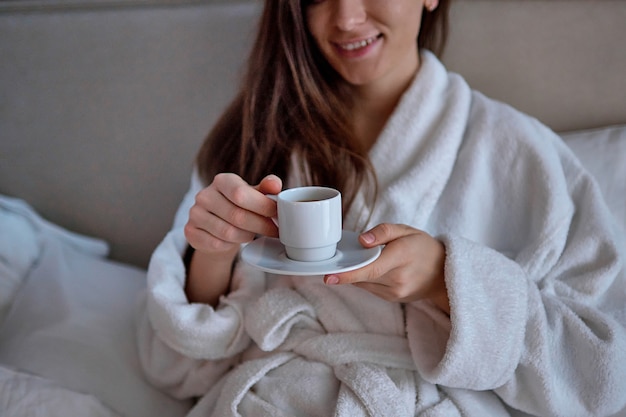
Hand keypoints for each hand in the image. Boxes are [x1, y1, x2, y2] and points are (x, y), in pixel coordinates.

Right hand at [184, 173, 281, 257]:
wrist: (217, 226)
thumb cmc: (239, 207)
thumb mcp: (254, 195)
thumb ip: (266, 189)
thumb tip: (275, 184)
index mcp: (222, 181)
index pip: (241, 193)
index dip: (262, 206)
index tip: (277, 215)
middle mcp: (204, 195)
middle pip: (237, 216)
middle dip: (260, 225)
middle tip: (274, 231)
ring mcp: (195, 213)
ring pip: (228, 232)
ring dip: (247, 236)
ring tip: (254, 234)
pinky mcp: (190, 231)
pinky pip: (216, 244)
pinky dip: (231, 245)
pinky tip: (237, 240)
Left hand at [324, 223, 449, 313]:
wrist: (443, 273)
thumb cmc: (422, 247)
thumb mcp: (406, 230)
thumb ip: (382, 232)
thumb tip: (361, 240)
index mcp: (402, 256)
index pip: (371, 268)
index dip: (347, 274)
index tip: (328, 276)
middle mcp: (399, 278)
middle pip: (364, 276)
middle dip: (347, 270)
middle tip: (333, 263)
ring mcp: (396, 292)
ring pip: (364, 283)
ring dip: (356, 274)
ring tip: (357, 261)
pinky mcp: (392, 298)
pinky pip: (370, 288)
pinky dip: (364, 278)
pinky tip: (368, 269)